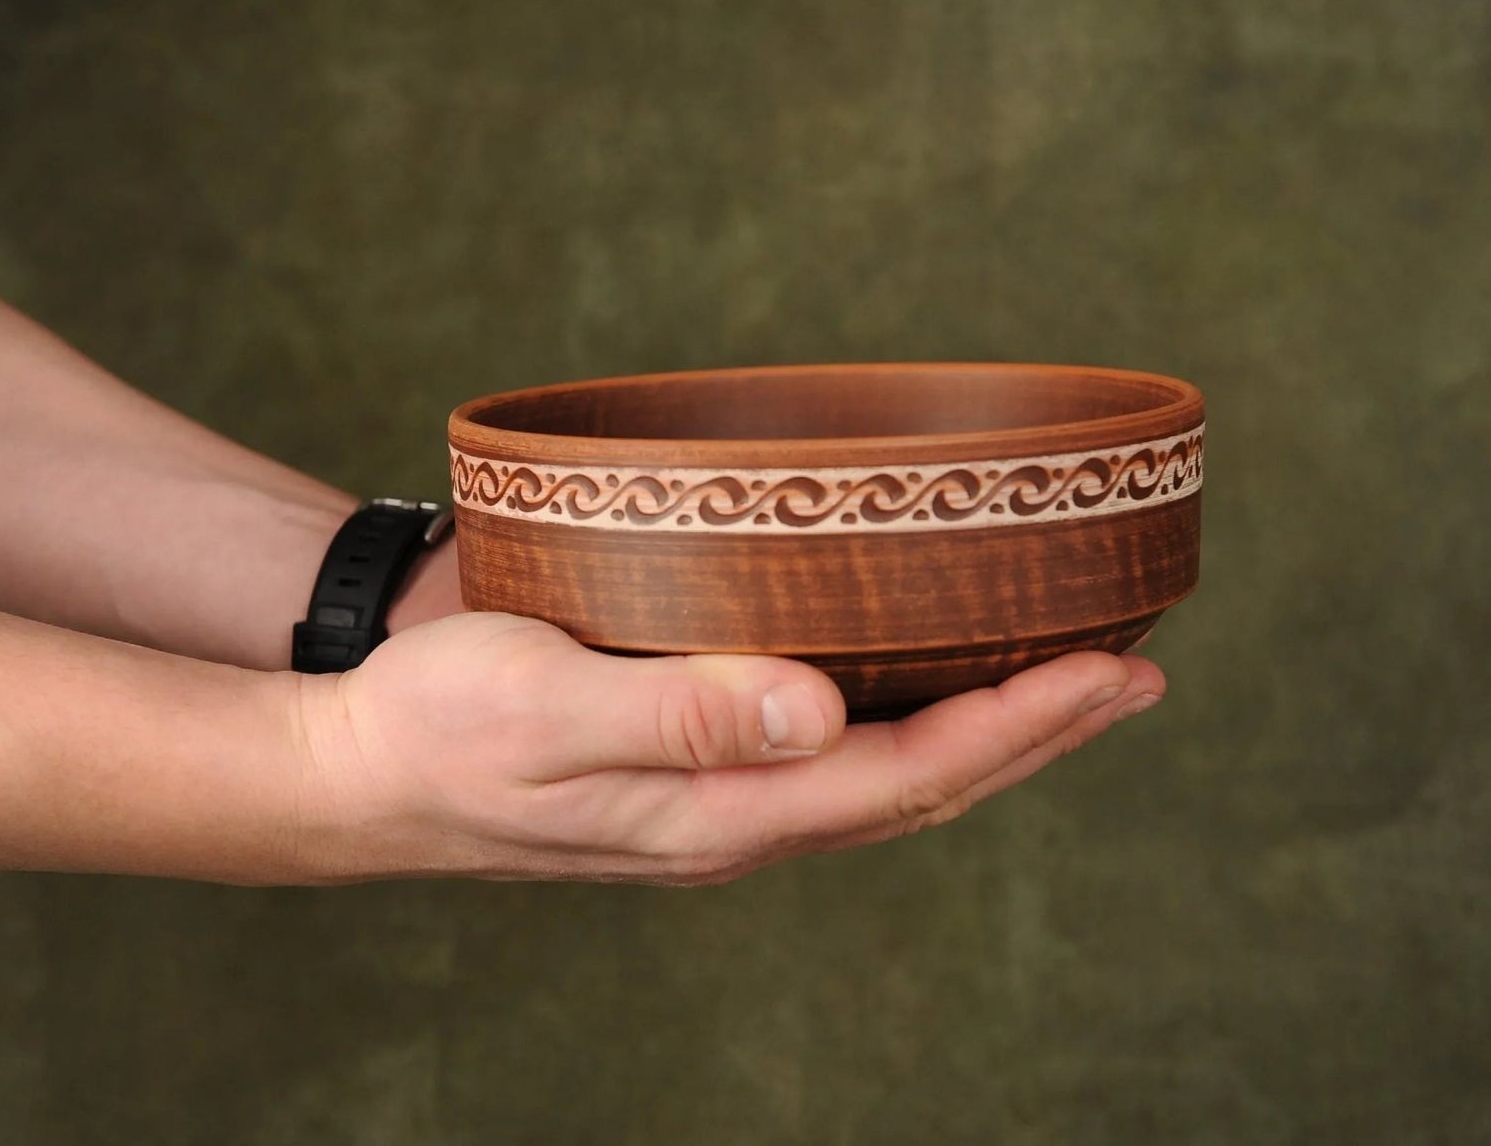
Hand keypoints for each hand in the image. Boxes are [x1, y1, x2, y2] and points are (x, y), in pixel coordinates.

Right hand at [292, 612, 1164, 884]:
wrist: (354, 771)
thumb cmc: (436, 729)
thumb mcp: (543, 709)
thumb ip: (676, 710)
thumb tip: (810, 711)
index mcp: (719, 812)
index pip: (909, 773)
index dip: (1022, 725)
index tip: (1115, 670)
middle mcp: (739, 819)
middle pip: (924, 785)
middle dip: (1037, 733)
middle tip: (1137, 674)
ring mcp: (718, 803)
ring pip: (887, 775)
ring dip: (987, 731)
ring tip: (1068, 683)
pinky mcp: (691, 769)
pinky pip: (833, 757)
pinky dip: (908, 720)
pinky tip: (924, 685)